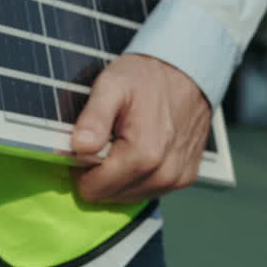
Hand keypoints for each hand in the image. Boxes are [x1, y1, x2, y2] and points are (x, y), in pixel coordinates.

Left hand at [70, 53, 211, 203]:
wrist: (188, 69)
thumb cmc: (147, 76)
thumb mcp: (112, 85)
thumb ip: (94, 118)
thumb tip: (78, 147)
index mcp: (143, 154)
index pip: (93, 189)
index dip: (81, 168)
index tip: (87, 144)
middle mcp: (164, 173)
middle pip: (110, 196)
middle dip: (100, 173)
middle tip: (104, 139)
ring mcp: (177, 178)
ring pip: (129, 197)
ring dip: (119, 176)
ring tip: (122, 142)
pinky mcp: (186, 178)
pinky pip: (150, 191)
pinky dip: (138, 177)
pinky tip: (139, 150)